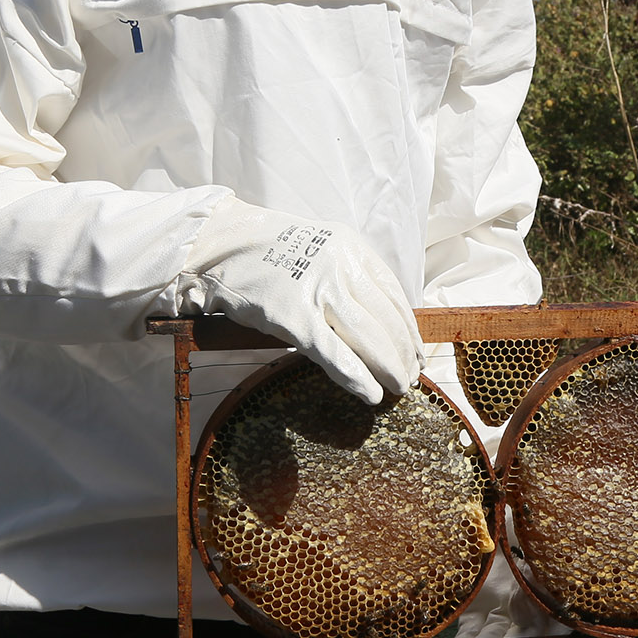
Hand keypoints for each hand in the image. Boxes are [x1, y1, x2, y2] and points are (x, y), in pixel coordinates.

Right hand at [176, 195, 423, 403]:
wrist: (220, 244)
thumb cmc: (269, 253)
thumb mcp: (320, 250)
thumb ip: (348, 276)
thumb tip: (377, 320)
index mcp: (351, 248)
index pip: (394, 295)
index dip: (409, 329)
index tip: (417, 353)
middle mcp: (341, 265)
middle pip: (386, 318)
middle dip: (403, 353)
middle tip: (411, 377)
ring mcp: (317, 289)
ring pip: (368, 336)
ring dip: (388, 367)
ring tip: (398, 389)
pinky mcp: (292, 315)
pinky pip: (333, 352)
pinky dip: (355, 376)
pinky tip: (370, 394)